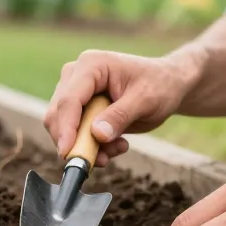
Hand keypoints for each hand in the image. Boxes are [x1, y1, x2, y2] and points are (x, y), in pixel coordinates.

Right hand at [43, 50, 197, 165]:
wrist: (166, 85)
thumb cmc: (159, 85)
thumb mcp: (146, 100)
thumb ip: (121, 116)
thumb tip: (97, 135)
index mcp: (91, 65)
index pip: (69, 100)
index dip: (66, 128)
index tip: (67, 153)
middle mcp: (76, 75)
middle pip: (58, 114)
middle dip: (76, 141)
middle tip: (103, 160)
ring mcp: (75, 91)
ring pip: (63, 127)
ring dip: (87, 146)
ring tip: (119, 148)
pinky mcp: (79, 108)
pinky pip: (74, 134)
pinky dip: (92, 146)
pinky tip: (116, 145)